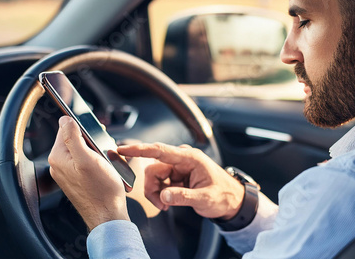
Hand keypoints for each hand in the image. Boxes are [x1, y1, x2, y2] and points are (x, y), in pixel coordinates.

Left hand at [48, 116, 129, 230]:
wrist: (107, 214)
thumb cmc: (101, 189)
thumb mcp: (88, 158)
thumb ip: (73, 137)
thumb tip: (65, 119)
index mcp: (58, 157)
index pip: (66, 128)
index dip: (83, 127)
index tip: (95, 135)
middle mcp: (59, 164)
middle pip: (74, 139)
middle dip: (91, 140)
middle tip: (102, 151)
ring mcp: (67, 172)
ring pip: (81, 150)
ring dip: (95, 151)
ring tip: (104, 161)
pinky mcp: (76, 179)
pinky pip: (84, 161)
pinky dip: (95, 161)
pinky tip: (103, 169)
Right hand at [118, 143, 244, 219]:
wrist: (231, 200)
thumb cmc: (223, 195)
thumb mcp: (205, 199)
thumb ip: (184, 197)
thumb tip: (164, 196)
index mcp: (190, 158)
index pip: (160, 151)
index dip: (140, 150)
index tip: (123, 149)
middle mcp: (181, 159)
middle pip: (153, 169)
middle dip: (152, 188)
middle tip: (160, 204)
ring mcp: (177, 167)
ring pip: (153, 177)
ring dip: (155, 192)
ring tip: (166, 205)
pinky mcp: (175, 175)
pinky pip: (158, 182)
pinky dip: (159, 194)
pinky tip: (168, 201)